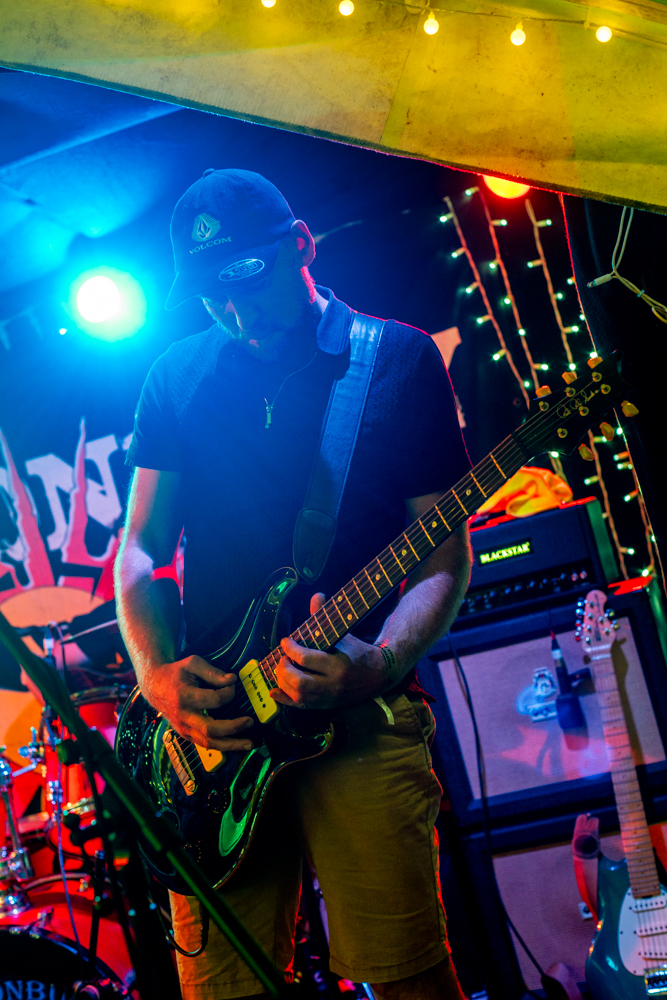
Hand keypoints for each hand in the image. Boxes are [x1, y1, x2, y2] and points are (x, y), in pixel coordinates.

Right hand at [140, 654, 253, 751]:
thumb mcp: (192, 664)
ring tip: (249, 744)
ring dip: (231, 745)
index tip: (233, 684)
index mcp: (184, 696)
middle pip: (210, 729)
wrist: (154, 686)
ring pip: (208, 742)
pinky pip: (205, 744)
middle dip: (233, 727)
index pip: (214, 700)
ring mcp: (183, 728)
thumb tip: (232, 680)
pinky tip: (236, 745)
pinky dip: (222, 747)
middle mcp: (183, 716)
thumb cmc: (175, 673)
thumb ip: (212, 672)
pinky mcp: (185, 734)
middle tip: (250, 721)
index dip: (228, 693)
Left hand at [271, 593, 387, 709]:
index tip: (285, 641)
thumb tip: (317, 595)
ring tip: (281, 669)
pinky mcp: (326, 705)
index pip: (306, 658)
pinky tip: (274, 691)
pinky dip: (285, 700)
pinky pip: (302, 706)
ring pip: (299, 697)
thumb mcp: (344, 633)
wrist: (378, 674)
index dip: (290, 649)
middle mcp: (333, 684)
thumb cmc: (358, 650)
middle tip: (282, 658)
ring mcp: (330, 697)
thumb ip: (326, 616)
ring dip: (283, 683)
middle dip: (284, 669)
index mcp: (338, 664)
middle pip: (300, 682)